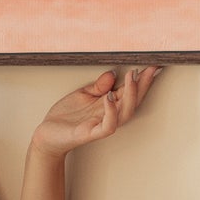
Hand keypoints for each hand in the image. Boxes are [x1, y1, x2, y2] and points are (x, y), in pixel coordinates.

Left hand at [31, 66, 162, 159]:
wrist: (47, 134)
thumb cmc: (65, 116)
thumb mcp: (83, 94)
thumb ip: (99, 86)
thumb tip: (113, 73)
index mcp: (108, 105)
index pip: (129, 91)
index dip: (141, 80)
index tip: (152, 65)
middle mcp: (109, 115)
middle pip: (133, 101)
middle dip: (143, 85)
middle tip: (149, 69)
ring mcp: (101, 125)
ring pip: (125, 113)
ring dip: (130, 95)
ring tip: (132, 78)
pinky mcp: (90, 133)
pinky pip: (107, 126)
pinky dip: (111, 111)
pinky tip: (109, 97)